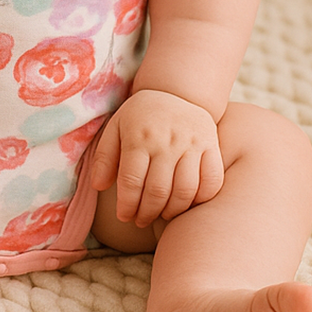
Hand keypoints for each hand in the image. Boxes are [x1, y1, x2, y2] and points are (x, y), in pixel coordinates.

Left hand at [90, 89, 223, 226]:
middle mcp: (166, 140)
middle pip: (157, 190)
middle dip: (146, 213)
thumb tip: (99, 186)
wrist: (177, 92)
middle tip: (141, 220)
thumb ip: (105, 156)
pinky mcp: (211, 146)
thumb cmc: (141, 116)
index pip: (131, 181)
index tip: (124, 216)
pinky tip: (187, 204)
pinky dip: (201, 200)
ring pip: (185, 191)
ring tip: (162, 215)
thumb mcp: (116, 128)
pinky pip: (212, 181)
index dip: (126, 205)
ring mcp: (191, 143)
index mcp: (139, 135)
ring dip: (172, 211)